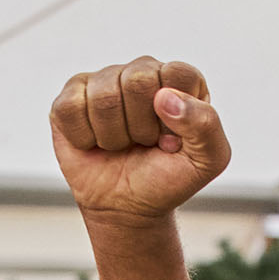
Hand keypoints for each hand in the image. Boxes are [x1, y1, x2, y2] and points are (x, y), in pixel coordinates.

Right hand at [48, 57, 230, 225]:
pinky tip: (94, 143)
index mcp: (178, 80)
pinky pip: (71, 107)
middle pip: (137, 81)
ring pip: (103, 97)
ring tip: (120, 146)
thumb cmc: (167, 180)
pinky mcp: (71, 97)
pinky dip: (84, 137)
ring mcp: (103, 81)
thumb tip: (163, 97)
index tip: (171, 139)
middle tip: (143, 143)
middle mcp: (141, 72)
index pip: (177, 74)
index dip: (174, 115)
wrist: (126, 207)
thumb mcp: (207, 161)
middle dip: (140, 127)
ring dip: (112, 136)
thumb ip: (206, 125)